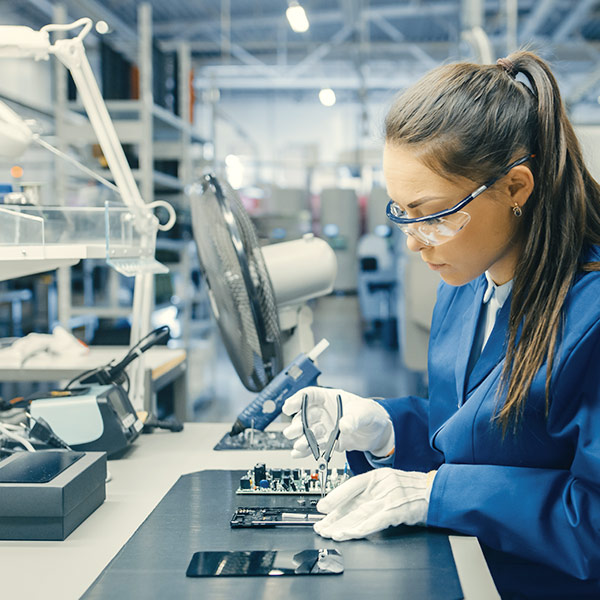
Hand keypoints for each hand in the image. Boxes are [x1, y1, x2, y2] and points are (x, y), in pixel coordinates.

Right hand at [282, 387, 393, 458]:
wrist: (378, 433)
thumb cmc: (371, 414)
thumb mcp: (365, 412)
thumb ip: (354, 418)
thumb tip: (344, 426)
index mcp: (330, 399)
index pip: (309, 395)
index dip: (297, 400)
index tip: (288, 407)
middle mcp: (324, 413)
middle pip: (305, 416)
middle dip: (297, 424)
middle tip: (294, 432)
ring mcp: (325, 428)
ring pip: (307, 432)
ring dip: (301, 439)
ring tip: (300, 445)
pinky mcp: (328, 442)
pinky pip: (314, 445)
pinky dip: (306, 450)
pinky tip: (298, 453)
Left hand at [313, 468, 434, 540]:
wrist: (436, 491)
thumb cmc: (413, 489)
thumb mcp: (389, 483)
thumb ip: (372, 492)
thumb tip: (349, 506)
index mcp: (378, 476)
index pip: (351, 485)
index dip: (335, 497)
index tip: (321, 508)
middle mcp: (381, 485)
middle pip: (353, 503)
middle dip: (335, 517)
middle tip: (321, 527)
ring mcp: (389, 497)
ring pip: (361, 513)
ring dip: (344, 525)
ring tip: (330, 533)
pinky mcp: (398, 511)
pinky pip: (376, 521)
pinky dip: (361, 528)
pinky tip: (350, 534)